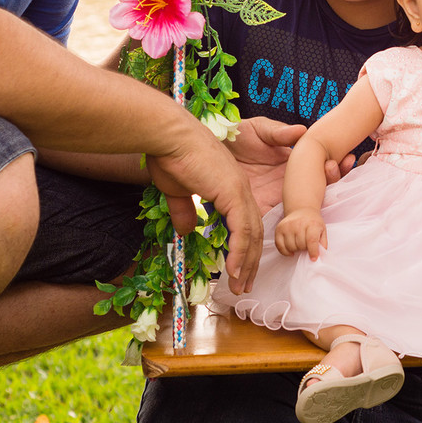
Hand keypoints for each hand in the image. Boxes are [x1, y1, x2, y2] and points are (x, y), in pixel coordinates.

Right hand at [145, 121, 263, 294]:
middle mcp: (241, 189)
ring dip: (246, 263)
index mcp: (232, 187)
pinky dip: (239, 252)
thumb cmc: (170, 157)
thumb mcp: (178, 190)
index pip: (245, 223)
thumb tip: (186, 229)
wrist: (168, 136)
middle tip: (243, 286)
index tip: (237, 271)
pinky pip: (241, 229)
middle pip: (253, 232)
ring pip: (251, 234)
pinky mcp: (233, 192)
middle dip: (249, 262)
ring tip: (239, 286)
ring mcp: (240, 190)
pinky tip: (234, 270)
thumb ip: (184, 210)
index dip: (243, 249)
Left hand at [225, 118, 350, 212]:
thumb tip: (302, 130)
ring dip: (314, 206)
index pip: (318, 169)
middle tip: (337, 169)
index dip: (333, 167)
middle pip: (315, 190)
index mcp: (292, 164)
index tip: (346, 159)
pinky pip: (273, 222)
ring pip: (300, 208)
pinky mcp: (256, 210)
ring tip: (324, 190)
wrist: (214, 147)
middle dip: (331, 183)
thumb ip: (280, 132)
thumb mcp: (260, 129)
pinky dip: (287, 226)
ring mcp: (274, 197)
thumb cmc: (238, 135)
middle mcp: (287, 183)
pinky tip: (299, 222)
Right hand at [275, 207, 326, 258]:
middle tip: (306, 246)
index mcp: (312, 224)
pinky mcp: (279, 229)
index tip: (313, 258)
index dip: (312, 251)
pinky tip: (291, 250)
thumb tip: (320, 256)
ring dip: (295, 250)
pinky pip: (279, 246)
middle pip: (300, 245)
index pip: (311, 240)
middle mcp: (298, 224)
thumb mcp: (322, 230)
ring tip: (299, 245)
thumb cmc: (313, 223)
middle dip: (304, 249)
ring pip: (290, 247)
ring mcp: (287, 226)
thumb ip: (323, 244)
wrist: (302, 210)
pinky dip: (285, 251)